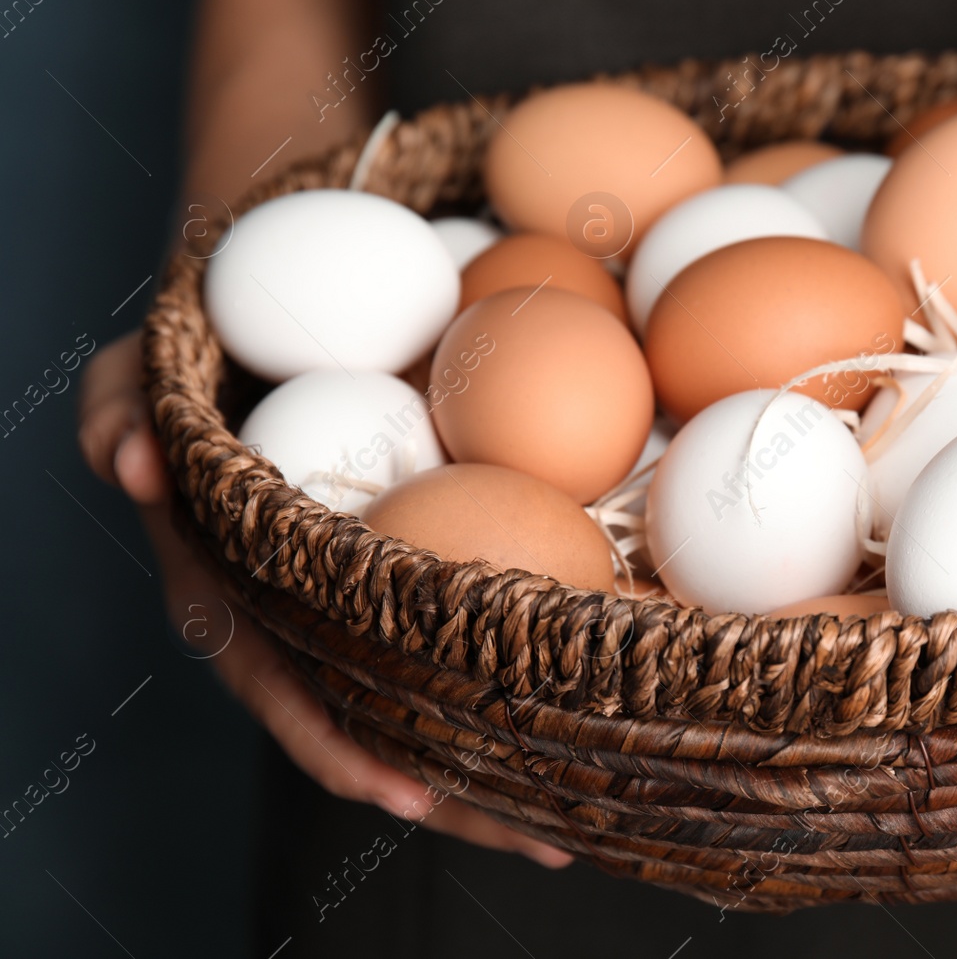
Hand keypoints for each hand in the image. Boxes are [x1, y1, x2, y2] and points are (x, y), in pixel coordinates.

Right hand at [80, 333, 570, 868]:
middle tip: (548, 841)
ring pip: (421, 717)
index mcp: (230, 605)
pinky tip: (576, 723)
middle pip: (373, 738)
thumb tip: (137, 460)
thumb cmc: (184, 385)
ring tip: (579, 821)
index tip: (412, 796)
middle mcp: (294, 635)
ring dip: (495, 774)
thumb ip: (117, 416)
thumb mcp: (134, 387)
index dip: (340, 752)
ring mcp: (347, 626)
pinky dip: (504, 698)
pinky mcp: (395, 602)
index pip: (284, 695)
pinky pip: (449, 660)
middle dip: (453, 800)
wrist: (237, 375)